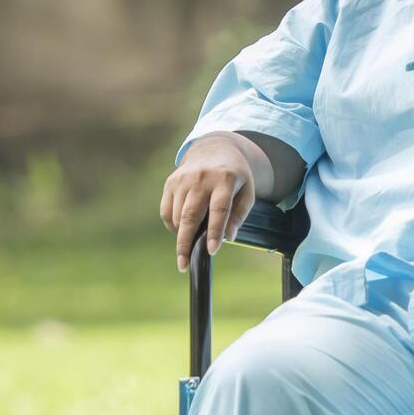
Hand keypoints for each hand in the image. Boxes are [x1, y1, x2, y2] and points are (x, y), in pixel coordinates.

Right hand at [160, 135, 259, 269]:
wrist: (215, 149)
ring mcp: (183, 179)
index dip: (214, 231)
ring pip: (178, 216)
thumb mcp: (247, 192)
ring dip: (183, 235)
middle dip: (186, 243)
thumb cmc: (235, 177)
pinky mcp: (170, 183)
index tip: (211, 251)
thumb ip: (239, 214)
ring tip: (192, 241)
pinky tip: (183, 227)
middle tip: (183, 265)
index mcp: (225, 179)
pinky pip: (167, 212)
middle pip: (190, 215)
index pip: (219, 209)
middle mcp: (201, 178)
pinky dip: (173, 225)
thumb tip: (228, 237)